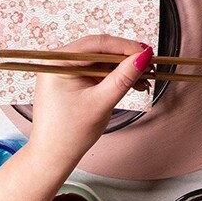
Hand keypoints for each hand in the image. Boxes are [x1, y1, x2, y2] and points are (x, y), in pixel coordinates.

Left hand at [28, 35, 153, 164]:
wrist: (53, 156)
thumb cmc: (68, 133)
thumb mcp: (101, 102)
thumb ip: (123, 77)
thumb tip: (142, 57)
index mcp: (58, 63)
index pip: (97, 44)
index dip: (125, 47)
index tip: (147, 53)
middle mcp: (59, 62)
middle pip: (100, 50)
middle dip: (126, 58)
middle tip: (148, 65)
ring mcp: (66, 71)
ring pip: (102, 60)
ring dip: (123, 69)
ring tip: (142, 78)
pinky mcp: (73, 80)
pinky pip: (98, 71)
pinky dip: (115, 76)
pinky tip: (131, 83)